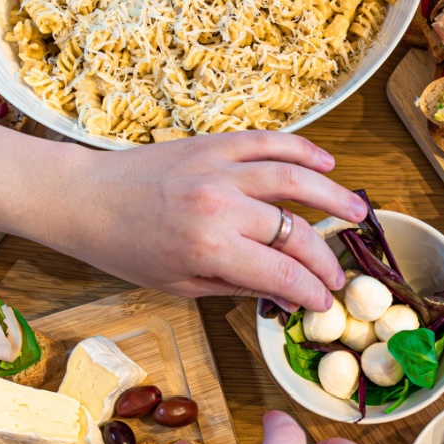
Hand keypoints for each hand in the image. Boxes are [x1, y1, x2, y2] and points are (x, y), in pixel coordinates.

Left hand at [68, 131, 366, 309]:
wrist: (84, 198)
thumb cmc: (126, 249)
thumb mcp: (182, 284)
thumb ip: (241, 286)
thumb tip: (288, 295)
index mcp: (210, 248)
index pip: (283, 273)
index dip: (311, 291)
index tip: (324, 302)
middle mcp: (221, 206)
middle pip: (296, 231)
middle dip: (324, 258)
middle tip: (336, 274)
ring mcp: (219, 169)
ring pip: (296, 179)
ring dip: (334, 196)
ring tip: (358, 213)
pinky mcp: (214, 143)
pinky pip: (270, 142)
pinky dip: (302, 151)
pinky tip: (326, 164)